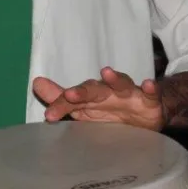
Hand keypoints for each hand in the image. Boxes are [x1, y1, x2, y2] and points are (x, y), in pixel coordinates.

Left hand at [33, 67, 164, 130]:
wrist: (147, 113)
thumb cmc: (110, 110)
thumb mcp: (85, 109)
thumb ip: (61, 100)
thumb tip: (36, 84)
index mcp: (90, 97)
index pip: (72, 98)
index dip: (60, 105)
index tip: (49, 115)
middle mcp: (107, 92)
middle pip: (93, 89)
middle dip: (82, 91)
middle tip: (70, 94)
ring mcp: (128, 94)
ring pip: (121, 84)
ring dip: (114, 78)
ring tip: (106, 72)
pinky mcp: (149, 100)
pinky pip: (151, 93)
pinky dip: (150, 88)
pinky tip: (148, 84)